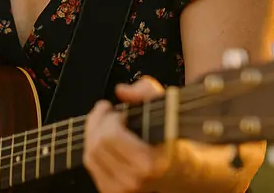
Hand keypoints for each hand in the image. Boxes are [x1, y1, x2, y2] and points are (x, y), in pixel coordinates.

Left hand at [83, 76, 173, 192]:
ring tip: (107, 124)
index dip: (111, 117)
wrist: (183, 170)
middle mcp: (134, 180)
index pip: (110, 135)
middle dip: (99, 122)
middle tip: (110, 113)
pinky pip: (91, 165)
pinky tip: (105, 140)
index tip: (120, 112)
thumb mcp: (167, 107)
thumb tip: (122, 91)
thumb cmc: (175, 139)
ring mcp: (122, 189)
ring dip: (94, 134)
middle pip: (97, 144)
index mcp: (149, 163)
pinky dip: (93, 148)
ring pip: (90, 155)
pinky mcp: (112, 191)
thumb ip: (146, 92)